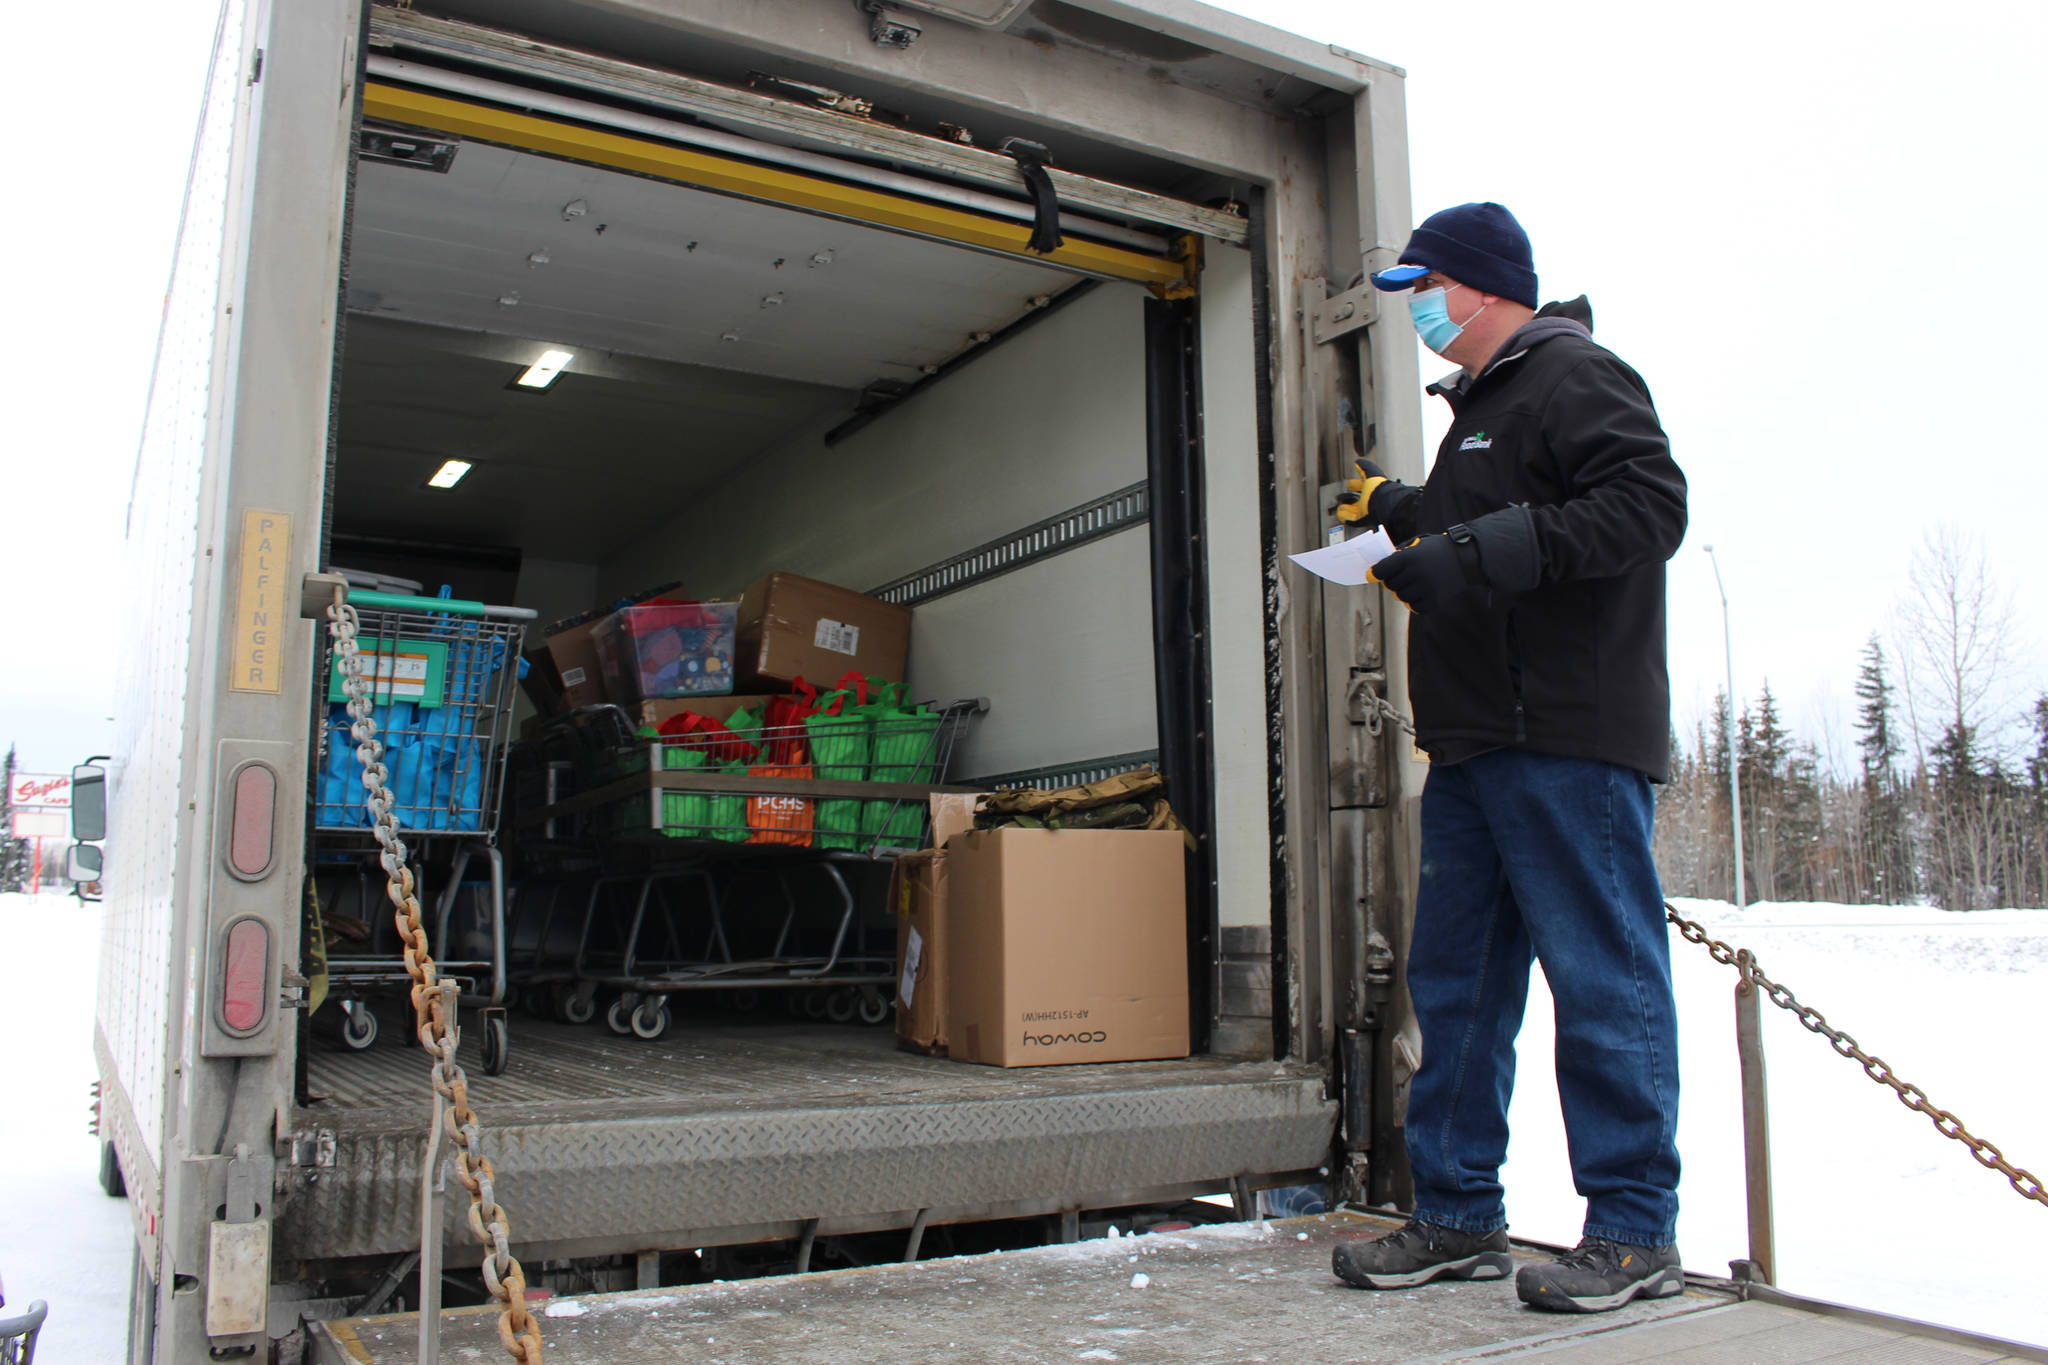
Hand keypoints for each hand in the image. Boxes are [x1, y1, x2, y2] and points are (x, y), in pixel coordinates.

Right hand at [1336, 460, 1394, 524]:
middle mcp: (1370, 501)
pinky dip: (1345, 516)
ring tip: (1341, 508)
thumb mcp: (1372, 474)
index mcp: (1373, 489)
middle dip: (1350, 499)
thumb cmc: (1380, 489)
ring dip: (1346, 509)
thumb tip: (1359, 462)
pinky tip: (1341, 513)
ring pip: (1354, 511)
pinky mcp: (1362, 519)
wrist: (1384, 504)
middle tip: (1344, 497)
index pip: (1362, 486)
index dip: (1355, 484)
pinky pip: (1351, 519)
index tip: (1350, 484)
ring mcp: (1366, 511)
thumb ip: (1365, 468)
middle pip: (1359, 500)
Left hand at [1369, 532, 1483, 612]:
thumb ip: (1398, 556)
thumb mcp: (1417, 545)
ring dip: (1404, 591)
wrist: (1466, 559)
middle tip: (1400, 576)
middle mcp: (1415, 574)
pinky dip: (1415, 601)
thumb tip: (1377, 570)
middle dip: (1392, 580)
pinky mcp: (1434, 601)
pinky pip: (1414, 606)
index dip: (1374, 573)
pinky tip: (1423, 592)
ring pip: (1401, 597)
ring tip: (1414, 583)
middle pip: (1390, 585)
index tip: (1372, 575)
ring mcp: (1425, 589)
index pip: (1381, 570)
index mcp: (1409, 557)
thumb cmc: (1438, 549)